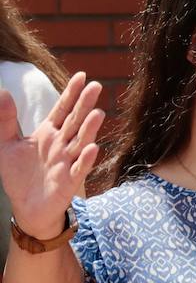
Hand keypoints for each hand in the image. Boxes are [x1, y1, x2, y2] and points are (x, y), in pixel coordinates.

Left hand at [0, 72, 102, 239]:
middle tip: (96, 86)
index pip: (63, 109)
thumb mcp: (6, 145)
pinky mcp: (69, 181)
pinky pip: (79, 169)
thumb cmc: (19, 175)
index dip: (72, 93)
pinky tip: (93, 147)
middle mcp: (62, 145)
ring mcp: (68, 162)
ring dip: (90, 129)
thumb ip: (6, 120)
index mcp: (49, 133)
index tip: (83, 75)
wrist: (27, 207)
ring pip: (81, 142)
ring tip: (98, 113)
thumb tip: (3, 92)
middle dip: (85, 104)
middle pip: (75, 121)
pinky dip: (86, 159)